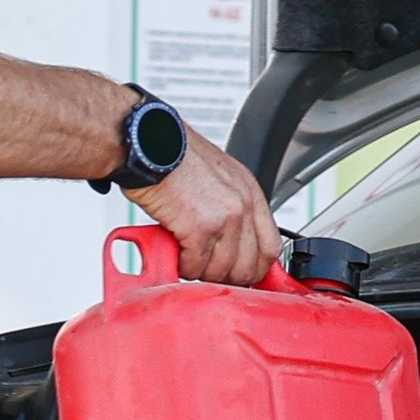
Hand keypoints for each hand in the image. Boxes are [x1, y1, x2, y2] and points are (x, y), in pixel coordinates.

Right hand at [125, 131, 282, 285]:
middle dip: (224, 276)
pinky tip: (174, 250)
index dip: (254, 268)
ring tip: (185, 254)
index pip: (270, 248)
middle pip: (247, 267)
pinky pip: (195, 267)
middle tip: (205, 268)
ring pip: (220, 272)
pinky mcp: (201, 229)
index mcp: (250, 193)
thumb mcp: (217, 176)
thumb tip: (229, 240)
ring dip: (199, 270)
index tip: (240, 274)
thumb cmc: (173, 155)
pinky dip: (181, 265)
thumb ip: (229, 206)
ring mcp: (225, 219)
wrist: (149, 144)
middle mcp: (243, 206)